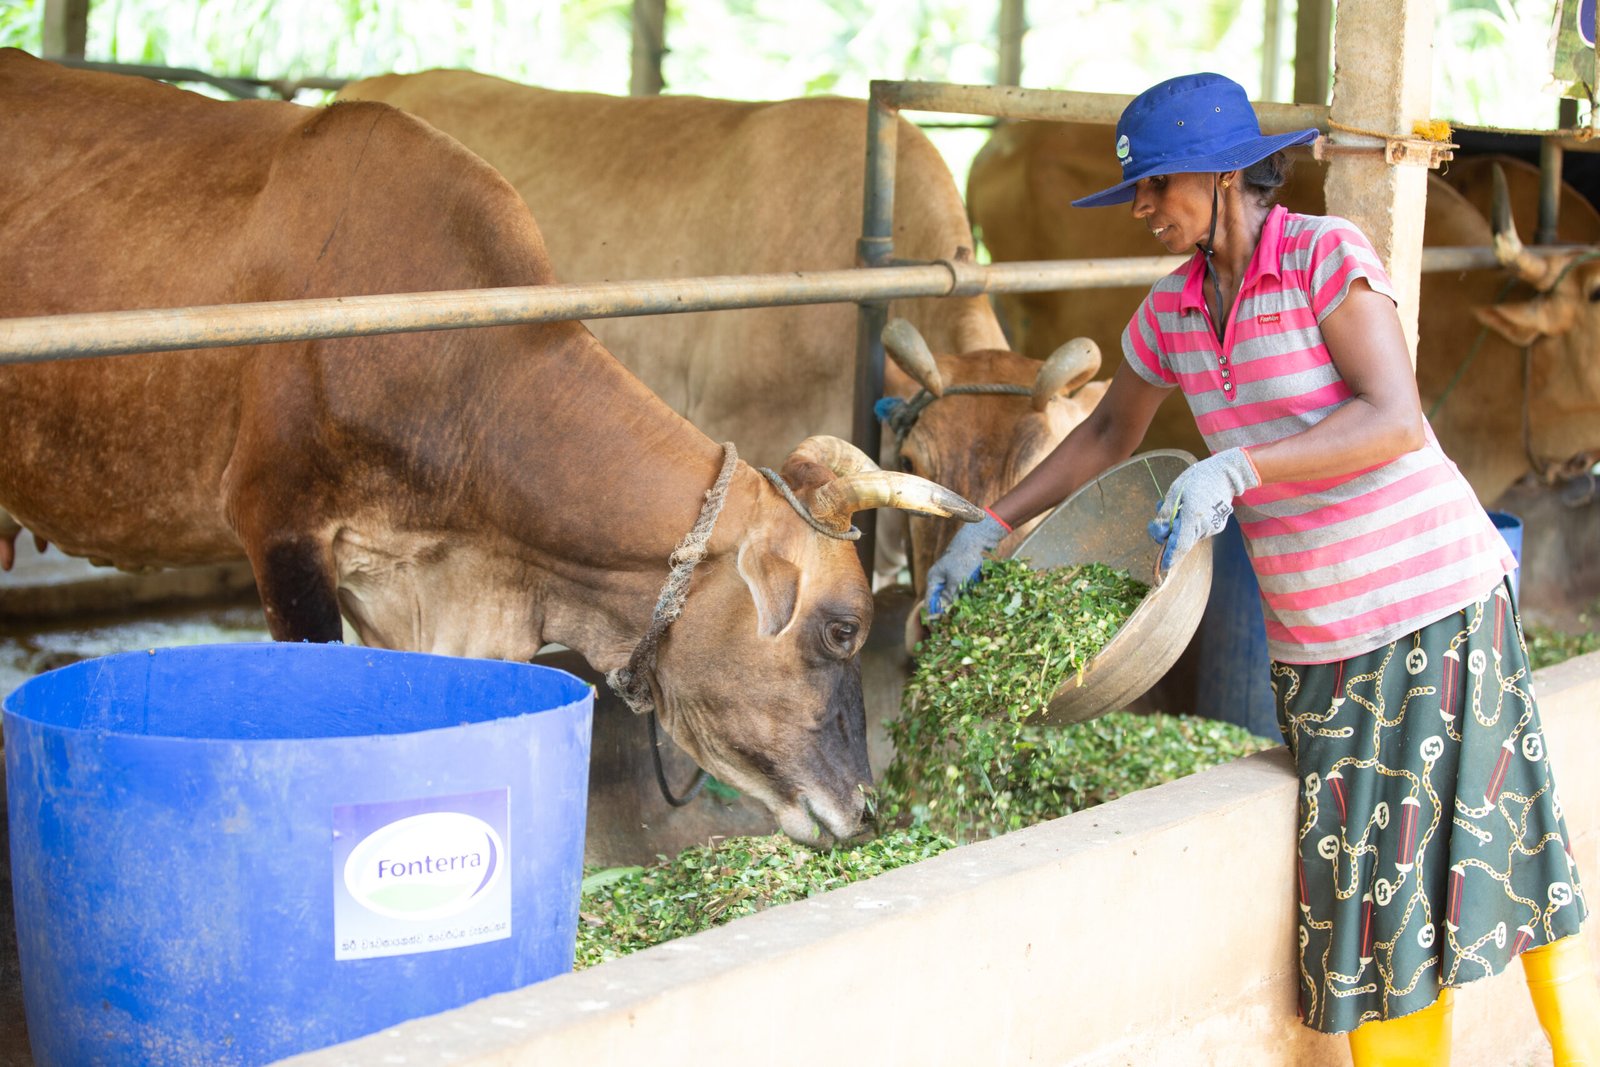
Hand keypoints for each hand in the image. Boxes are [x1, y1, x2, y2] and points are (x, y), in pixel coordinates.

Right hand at [925, 510, 1009, 617]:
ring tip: (966, 616)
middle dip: (949, 611)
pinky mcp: (966, 575)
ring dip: (961, 604)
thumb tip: (943, 612)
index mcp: (935, 578)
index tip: (939, 629)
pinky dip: (969, 596)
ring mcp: (954, 576)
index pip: (930, 601)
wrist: (981, 539)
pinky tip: (974, 604)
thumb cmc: (966, 558)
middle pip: (943, 600)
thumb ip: (949, 596)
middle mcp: (943, 578)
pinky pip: (965, 590)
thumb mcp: (957, 579)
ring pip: (955, 596)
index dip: (934, 615)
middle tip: (955, 624)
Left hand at [1148, 448, 1259, 573]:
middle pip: (1181, 541)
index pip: (1179, 546)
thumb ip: (1165, 514)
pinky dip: (1189, 524)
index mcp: (1192, 518)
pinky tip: (1188, 508)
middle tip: (1159, 514)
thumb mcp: (1174, 492)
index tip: (1161, 567)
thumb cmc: (1197, 480)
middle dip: (1168, 534)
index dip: (1169, 557)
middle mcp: (1204, 527)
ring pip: (1189, 536)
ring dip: (1178, 527)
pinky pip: (1197, 530)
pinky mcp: (1217, 526)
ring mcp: (1212, 528)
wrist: (1225, 473)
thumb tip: (1159, 533)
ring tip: (1176, 505)